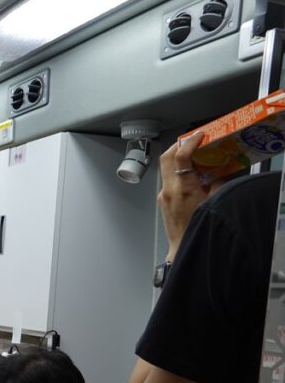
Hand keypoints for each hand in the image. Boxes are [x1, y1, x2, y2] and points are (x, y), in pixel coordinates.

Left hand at [157, 132, 208, 261]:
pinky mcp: (161, 199)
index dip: (189, 142)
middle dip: (178, 145)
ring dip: (178, 158)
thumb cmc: (197, 229)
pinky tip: (191, 175)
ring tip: (195, 157)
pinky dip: (178, 171)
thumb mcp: (214, 202)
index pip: (180, 156)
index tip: (199, 135)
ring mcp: (162, 194)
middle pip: (166, 157)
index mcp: (183, 189)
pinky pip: (168, 179)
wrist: (182, 247)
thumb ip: (218, 183)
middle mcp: (169, 190)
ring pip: (166, 167)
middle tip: (193, 140)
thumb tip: (221, 169)